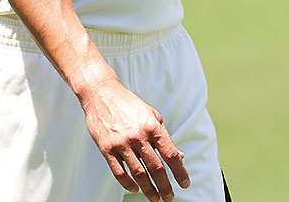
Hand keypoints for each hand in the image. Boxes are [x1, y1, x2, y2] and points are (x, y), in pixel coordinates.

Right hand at [78, 78, 188, 201]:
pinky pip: (118, 172)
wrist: (103, 95)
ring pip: (138, 173)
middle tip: (169, 197)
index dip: (180, 171)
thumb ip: (166, 137)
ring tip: (155, 198)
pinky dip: (128, 183)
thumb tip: (179, 156)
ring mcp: (121, 144)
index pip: (171, 154)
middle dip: (165, 185)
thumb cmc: (131, 106)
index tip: (185, 183)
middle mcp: (139, 137)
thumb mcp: (154, 116)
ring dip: (148, 189)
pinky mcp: (106, 149)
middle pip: (156, 168)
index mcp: (154, 128)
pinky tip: (136, 189)